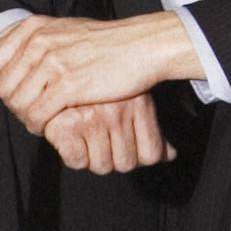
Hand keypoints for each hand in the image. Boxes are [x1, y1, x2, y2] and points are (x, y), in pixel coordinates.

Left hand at [0, 10, 199, 127]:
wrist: (140, 46)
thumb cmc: (104, 43)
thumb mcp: (63, 31)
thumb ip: (34, 41)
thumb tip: (5, 57)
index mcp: (33, 29)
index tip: (7, 91)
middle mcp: (38, 43)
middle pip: (2, 86)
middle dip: (11, 102)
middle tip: (26, 109)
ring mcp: (52, 64)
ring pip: (17, 102)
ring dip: (25, 116)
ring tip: (37, 118)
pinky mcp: (68, 86)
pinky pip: (37, 114)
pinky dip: (38, 125)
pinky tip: (47, 126)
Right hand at [41, 93, 170, 174]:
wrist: (60, 66)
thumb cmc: (99, 85)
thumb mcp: (134, 100)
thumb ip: (150, 130)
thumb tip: (170, 155)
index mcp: (139, 104)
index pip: (151, 155)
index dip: (138, 157)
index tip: (126, 146)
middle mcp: (119, 111)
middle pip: (127, 164)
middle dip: (113, 158)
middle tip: (101, 140)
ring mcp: (93, 118)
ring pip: (102, 165)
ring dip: (92, 158)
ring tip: (85, 137)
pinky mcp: (68, 125)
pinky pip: (78, 161)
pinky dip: (73, 156)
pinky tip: (71, 139)